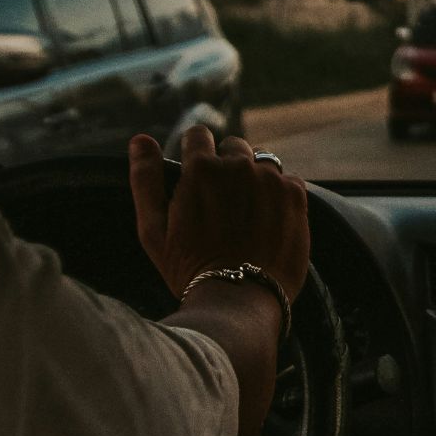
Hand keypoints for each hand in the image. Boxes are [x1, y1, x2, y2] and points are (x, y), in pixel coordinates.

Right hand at [128, 126, 309, 302]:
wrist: (240, 300)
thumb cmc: (189, 269)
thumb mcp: (153, 229)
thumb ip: (145, 179)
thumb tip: (139, 139)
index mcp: (202, 169)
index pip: (199, 135)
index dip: (195, 153)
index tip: (197, 174)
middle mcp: (240, 166)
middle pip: (233, 147)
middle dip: (226, 167)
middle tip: (221, 203)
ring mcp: (271, 180)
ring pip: (262, 162)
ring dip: (254, 178)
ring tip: (246, 214)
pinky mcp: (295, 196)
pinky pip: (287, 180)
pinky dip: (278, 194)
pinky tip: (267, 221)